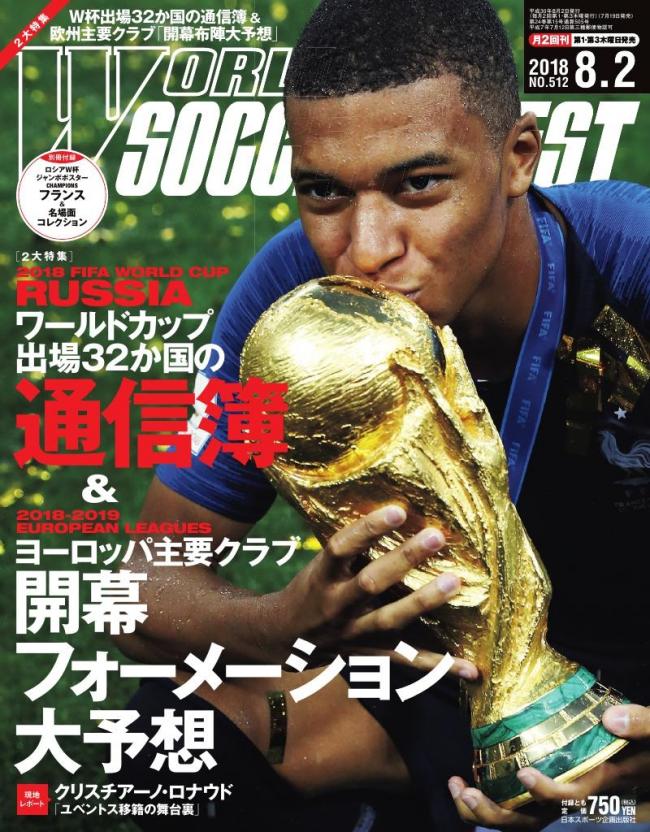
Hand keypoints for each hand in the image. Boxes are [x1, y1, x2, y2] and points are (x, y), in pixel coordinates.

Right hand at [274, 504, 478, 679]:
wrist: (284, 637)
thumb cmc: (312, 587)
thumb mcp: (321, 564)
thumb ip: (353, 547)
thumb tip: (398, 511)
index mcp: (322, 576)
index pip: (341, 547)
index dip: (367, 529)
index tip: (398, 509)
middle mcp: (335, 606)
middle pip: (370, 584)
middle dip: (403, 560)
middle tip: (436, 536)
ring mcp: (353, 635)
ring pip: (390, 621)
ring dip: (423, 602)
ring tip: (455, 582)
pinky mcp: (370, 656)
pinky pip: (408, 662)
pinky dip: (441, 666)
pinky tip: (471, 669)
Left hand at [448, 704, 649, 828]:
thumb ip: (642, 724)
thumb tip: (611, 719)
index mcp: (605, 781)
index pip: (575, 797)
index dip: (550, 792)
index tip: (525, 774)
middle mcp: (582, 797)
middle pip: (538, 820)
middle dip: (499, 814)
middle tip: (466, 792)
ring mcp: (565, 797)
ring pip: (525, 819)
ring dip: (488, 811)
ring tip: (457, 788)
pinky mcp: (554, 787)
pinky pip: (523, 807)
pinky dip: (494, 800)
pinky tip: (468, 780)